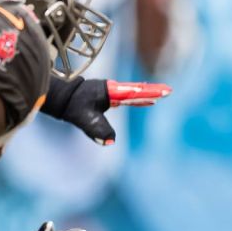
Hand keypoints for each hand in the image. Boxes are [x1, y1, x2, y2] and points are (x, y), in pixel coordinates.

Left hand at [43, 76, 170, 144]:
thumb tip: (111, 141)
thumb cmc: (73, 107)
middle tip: (169, 90)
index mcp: (110, 91)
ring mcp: (110, 92)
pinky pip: (128, 97)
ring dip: (147, 93)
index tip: (165, 91)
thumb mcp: (85, 119)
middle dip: (153, 90)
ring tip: (161, 94)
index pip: (134, 92)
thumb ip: (98, 129)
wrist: (62, 98)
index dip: (150, 92)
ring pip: (133, 93)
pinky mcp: (108, 96)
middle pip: (137, 90)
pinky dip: (138, 98)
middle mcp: (112, 89)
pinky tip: (146, 100)